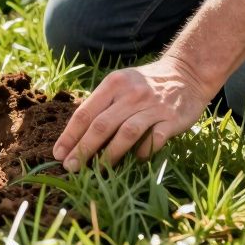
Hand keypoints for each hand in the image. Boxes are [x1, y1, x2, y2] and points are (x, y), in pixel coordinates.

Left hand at [52, 57, 216, 170]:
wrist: (186, 74)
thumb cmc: (145, 85)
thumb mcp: (120, 85)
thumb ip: (101, 105)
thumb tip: (75, 136)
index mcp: (113, 84)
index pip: (85, 113)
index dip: (70, 135)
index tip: (58, 154)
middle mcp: (131, 94)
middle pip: (101, 125)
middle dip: (83, 149)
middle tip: (71, 167)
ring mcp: (153, 106)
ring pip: (126, 133)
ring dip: (109, 155)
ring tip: (97, 171)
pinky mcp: (172, 118)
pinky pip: (154, 139)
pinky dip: (143, 152)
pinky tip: (135, 160)